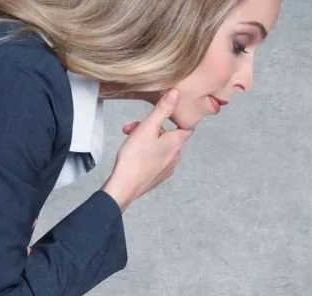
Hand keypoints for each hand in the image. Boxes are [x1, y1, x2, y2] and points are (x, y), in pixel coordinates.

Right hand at [106, 88, 193, 209]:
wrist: (125, 186)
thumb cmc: (135, 158)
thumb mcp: (148, 127)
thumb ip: (163, 109)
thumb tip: (176, 94)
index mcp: (176, 143)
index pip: (186, 126)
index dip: (177, 118)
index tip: (165, 114)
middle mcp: (175, 156)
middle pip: (169, 135)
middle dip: (152, 128)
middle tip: (134, 128)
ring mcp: (167, 168)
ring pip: (161, 147)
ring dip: (147, 140)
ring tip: (130, 140)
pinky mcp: (157, 176)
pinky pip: (156, 159)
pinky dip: (146, 153)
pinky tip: (134, 154)